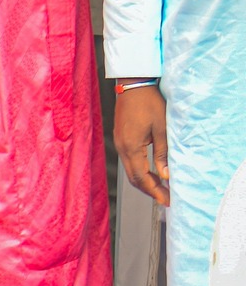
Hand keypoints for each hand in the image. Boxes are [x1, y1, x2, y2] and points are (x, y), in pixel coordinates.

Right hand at [115, 86, 169, 204]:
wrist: (133, 84)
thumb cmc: (148, 102)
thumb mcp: (161, 128)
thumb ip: (162, 153)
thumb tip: (166, 175)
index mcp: (131, 146)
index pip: (141, 177)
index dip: (154, 191)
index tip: (166, 201)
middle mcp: (122, 147)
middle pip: (133, 177)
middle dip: (149, 190)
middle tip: (165, 199)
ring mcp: (119, 143)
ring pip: (130, 170)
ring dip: (145, 181)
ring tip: (161, 188)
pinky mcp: (121, 138)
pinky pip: (129, 160)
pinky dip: (140, 170)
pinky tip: (151, 171)